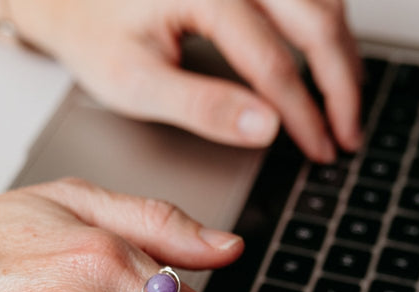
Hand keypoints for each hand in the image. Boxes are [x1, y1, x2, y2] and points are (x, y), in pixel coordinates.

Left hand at [12, 0, 361, 161]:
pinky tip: (324, 59)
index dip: (304, 114)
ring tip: (344, 103)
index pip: (274, 64)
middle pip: (316, 19)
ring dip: (339, 50)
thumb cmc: (95, 37)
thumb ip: (203, 107)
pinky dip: (323, 24)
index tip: (321, 150)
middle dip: (340, 82)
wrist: (71, 1)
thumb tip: (265, 128)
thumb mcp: (138, 85)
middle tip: (347, 133)